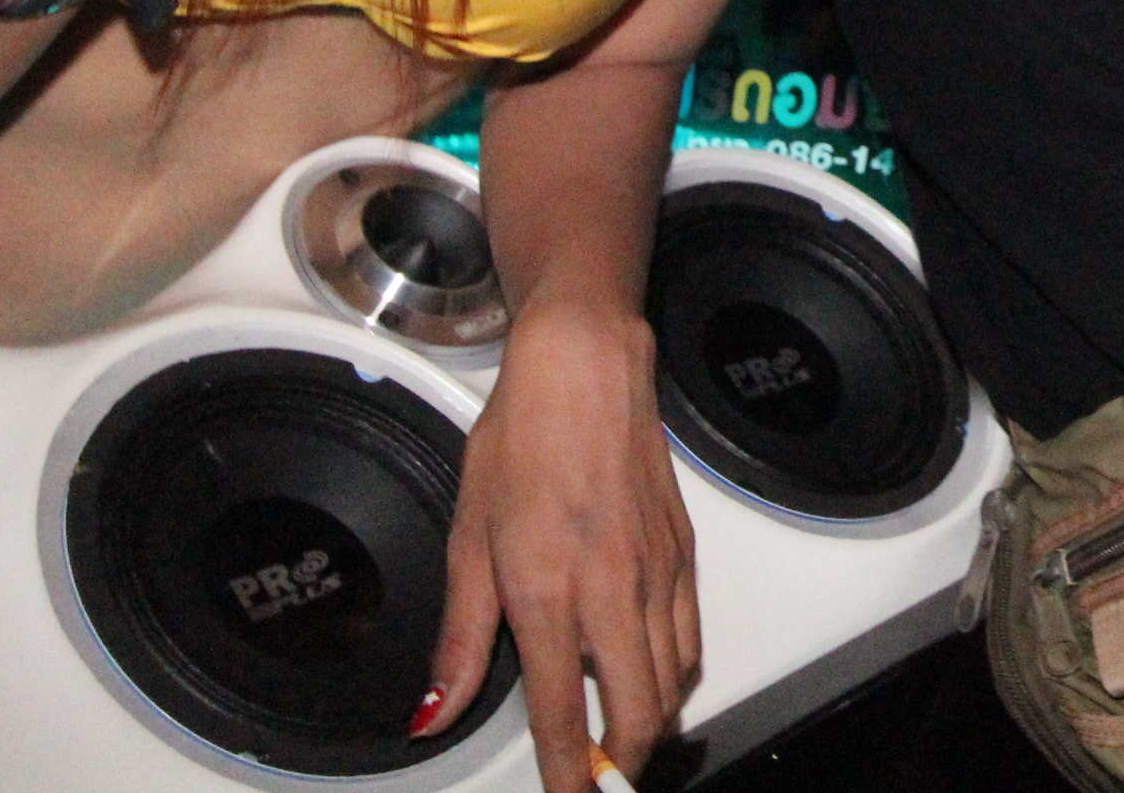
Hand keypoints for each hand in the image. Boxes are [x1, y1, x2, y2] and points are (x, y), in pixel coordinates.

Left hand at [413, 304, 698, 792]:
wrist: (585, 370)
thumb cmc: (521, 439)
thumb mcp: (467, 539)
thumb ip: (460, 639)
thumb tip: (433, 711)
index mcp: (547, 591)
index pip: (559, 714)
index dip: (565, 775)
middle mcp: (611, 591)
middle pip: (636, 716)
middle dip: (619, 764)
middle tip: (594, 777)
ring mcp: (657, 575)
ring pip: (672, 686)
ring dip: (647, 725)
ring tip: (616, 737)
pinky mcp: (684, 556)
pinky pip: (690, 641)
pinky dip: (673, 678)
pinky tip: (646, 676)